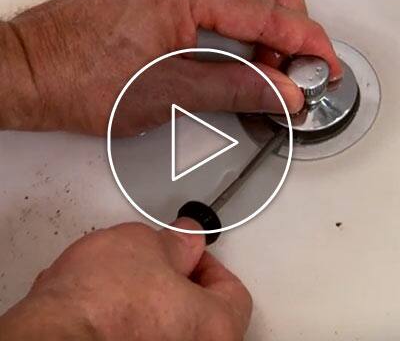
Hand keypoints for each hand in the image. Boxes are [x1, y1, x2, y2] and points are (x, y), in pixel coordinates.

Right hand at [0, 219, 251, 340]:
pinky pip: (132, 334)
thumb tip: (187, 239)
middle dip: (174, 279)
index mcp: (214, 329)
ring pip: (162, 325)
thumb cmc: (102, 303)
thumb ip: (176, 242)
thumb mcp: (146, 246)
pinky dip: (121, 319)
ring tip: (117, 280)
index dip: (208, 264)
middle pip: (198, 310)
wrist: (51, 335)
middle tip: (153, 263)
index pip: (232, 292)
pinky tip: (98, 304)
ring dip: (144, 298)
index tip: (187, 252)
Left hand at [5, 0, 340, 134]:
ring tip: (264, 52)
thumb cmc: (82, 83)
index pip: (266, 13)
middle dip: (291, 13)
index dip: (304, 42)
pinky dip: (234, 1)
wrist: (33, 71)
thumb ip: (236, 89)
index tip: (322, 63)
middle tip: (293, 56)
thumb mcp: (170, 94)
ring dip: (264, 5)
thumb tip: (282, 92)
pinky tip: (231, 33)